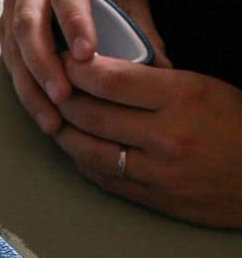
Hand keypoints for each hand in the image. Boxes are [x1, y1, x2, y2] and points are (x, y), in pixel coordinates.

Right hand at [0, 0, 168, 133]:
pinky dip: (27, 92)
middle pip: (29, 24)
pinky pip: (10, 65)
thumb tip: (162, 69)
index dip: (75, 24)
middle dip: (45, 64)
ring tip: (52, 118)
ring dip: (32, 87)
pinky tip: (44, 114)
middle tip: (63, 95)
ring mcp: (13, 6)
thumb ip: (140, 28)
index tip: (86, 55)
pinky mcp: (5, 31)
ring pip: (14, 49)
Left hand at [54, 54, 241, 227]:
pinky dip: (81, 159)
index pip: (110, 79)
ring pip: (86, 149)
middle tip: (50, 87)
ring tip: (54, 117)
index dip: (77, 68)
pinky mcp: (149, 198)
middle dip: (61, 98)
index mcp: (183, 97)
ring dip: (62, 132)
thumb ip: (158, 82)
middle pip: (89, 114)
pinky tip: (75, 147)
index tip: (66, 59)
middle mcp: (165, 135)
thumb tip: (109, 72)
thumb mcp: (207, 89)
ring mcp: (154, 171)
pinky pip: (100, 176)